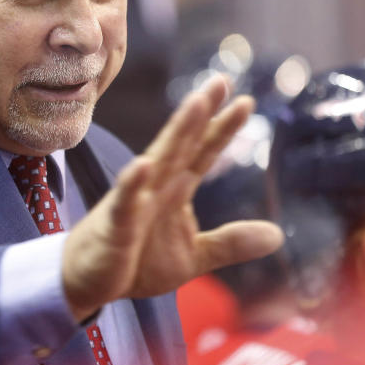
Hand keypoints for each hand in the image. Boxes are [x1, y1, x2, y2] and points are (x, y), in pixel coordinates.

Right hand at [63, 74, 284, 321]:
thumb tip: (278, 236)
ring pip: (157, 162)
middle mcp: (155, 187)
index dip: (222, 128)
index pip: (202, 153)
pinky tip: (141, 166)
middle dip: (199, 114)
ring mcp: (134, 202)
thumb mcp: (193, 257)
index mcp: (174, 190)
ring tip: (194, 106)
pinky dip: (132, 185)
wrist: (87, 282)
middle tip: (219, 81)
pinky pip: (124, 204)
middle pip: (181, 144)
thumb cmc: (136, 262)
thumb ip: (230, 243)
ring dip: (175, 133)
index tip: (245, 101)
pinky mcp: (115, 225)